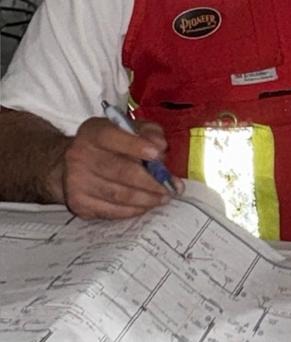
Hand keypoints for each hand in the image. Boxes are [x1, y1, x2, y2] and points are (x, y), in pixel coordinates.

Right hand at [47, 117, 170, 219]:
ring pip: (119, 195)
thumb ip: (148, 132)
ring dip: (146, 199)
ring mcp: (76, 181)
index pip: (113, 137)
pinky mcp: (78, 203)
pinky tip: (145, 206)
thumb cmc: (108, 146)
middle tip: (170, 187)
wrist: (69, 166)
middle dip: (151, 181)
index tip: (158, 154)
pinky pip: (111, 211)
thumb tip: (161, 145)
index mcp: (93, 133)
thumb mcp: (127, 130)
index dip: (137, 146)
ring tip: (163, 198)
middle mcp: (80, 155)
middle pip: (121, 171)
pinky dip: (133, 210)